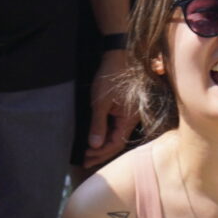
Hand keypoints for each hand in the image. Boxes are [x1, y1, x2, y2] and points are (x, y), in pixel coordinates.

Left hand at [83, 50, 136, 166]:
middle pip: (118, 143)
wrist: (119, 57)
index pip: (116, 143)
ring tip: (89, 154)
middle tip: (84, 161)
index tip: (85, 156)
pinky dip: (107, 136)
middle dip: (101, 153)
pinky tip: (98, 139)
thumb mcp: (100, 103)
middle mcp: (132, 119)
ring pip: (118, 136)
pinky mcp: (126, 110)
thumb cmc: (110, 78)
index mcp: (129, 119)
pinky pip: (118, 128)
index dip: (100, 152)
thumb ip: (98, 125)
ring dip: (103, 146)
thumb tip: (95, 146)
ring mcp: (130, 115)